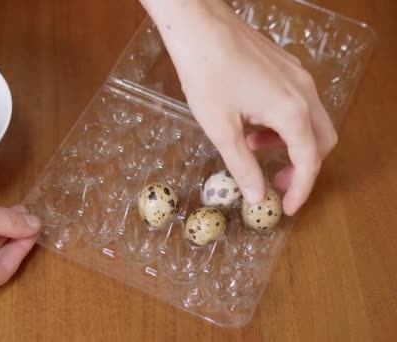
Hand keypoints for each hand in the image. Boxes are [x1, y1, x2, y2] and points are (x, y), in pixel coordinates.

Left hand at [143, 0, 336, 214]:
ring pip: (311, 121)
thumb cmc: (206, 74)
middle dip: (303, 167)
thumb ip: (242, 165)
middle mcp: (304, 93)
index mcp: (291, 111)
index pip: (308, 161)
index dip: (301, 190)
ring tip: (253, 147)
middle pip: (321, 141)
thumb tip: (256, 195)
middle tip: (276, 182)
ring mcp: (298, 77)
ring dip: (290, 143)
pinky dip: (284, 123)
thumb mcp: (221, 128)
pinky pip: (298, 103)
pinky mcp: (286, 67)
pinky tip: (252, 122)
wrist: (199, 28)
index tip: (288, 208)